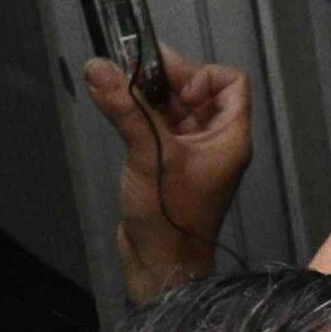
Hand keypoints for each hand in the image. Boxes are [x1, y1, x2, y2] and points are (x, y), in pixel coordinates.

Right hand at [91, 44, 254, 298]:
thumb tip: (99, 67)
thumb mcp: (149, 155)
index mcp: (230, 136)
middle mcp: (215, 140)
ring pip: (175, 108)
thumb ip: (127, 110)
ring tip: (117, 86)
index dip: (203, 75)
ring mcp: (192, 152)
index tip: (173, 88)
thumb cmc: (170, 213)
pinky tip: (117, 108)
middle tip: (130, 71)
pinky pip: (160, 126)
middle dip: (166, 78)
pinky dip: (141, 114)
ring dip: (149, 95)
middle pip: (197, 91)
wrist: (160, 264)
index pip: (231, 83)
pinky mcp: (168, 163)